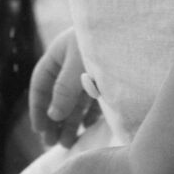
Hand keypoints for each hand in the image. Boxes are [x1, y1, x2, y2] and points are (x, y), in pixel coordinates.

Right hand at [29, 27, 99, 147]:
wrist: (135, 29)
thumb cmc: (103, 41)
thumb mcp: (79, 64)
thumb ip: (64, 90)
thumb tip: (52, 116)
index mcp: (59, 53)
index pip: (41, 83)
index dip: (37, 107)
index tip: (38, 130)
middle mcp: (72, 62)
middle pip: (57, 95)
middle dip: (53, 119)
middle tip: (51, 143)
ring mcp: (89, 70)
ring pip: (75, 100)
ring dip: (70, 121)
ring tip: (67, 144)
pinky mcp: (107, 78)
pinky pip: (94, 100)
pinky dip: (89, 114)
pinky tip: (87, 127)